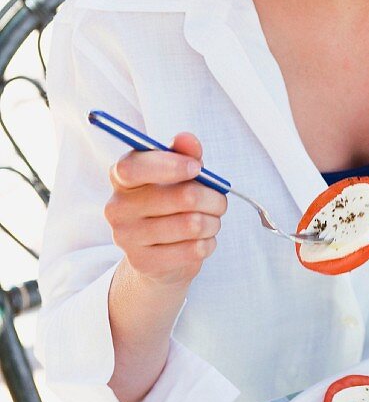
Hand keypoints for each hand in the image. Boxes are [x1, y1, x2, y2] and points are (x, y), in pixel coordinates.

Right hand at [105, 132, 226, 286]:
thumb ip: (184, 153)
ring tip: (210, 221)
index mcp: (121, 177)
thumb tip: (187, 139)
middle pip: (181, 197)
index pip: (134, 166)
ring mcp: (126, 237)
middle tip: (219, 201)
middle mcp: (117, 207)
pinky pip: (193, 249)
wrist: (159, 255)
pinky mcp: (143, 262)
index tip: (197, 168)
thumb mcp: (178, 174)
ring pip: (192, 224)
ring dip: (213, 222)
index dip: (170, 165)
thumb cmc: (170, 204)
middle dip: (212, 198)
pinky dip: (208, 243)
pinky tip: (202, 240)